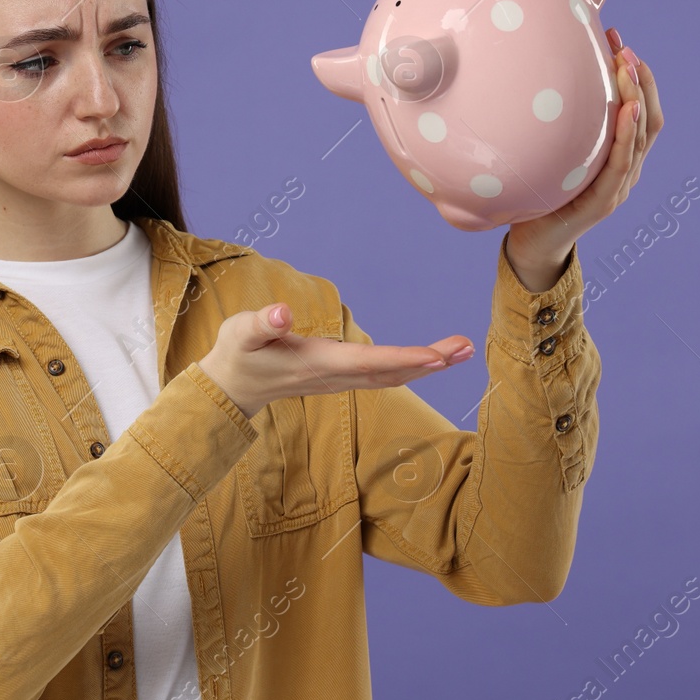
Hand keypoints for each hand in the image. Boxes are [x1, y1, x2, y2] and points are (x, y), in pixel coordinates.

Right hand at [196, 302, 474, 418]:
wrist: (232, 387)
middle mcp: (336, 376)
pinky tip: (433, 359)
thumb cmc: (237, 354)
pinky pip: (385, 376)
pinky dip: (412, 367)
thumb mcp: (240, 333)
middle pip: (392, 372)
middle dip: (430, 361)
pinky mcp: (342, 377)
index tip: (436, 357)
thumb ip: (261, 323)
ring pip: (393, 376)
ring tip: (463, 350)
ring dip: (429, 365)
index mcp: (317, 363)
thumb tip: (282, 312)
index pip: (368, 362)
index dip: (403, 359)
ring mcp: (341, 380)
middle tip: (467, 346)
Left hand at [505, 25, 663, 281]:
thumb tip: (539, 79)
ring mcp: (618, 187)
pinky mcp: (602, 202)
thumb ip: (559, 126)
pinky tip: (626, 109)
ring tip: (627, 65)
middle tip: (624, 47)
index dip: (637, 77)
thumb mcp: (553, 153)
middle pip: (647, 118)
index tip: (619, 42)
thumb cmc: (538, 196)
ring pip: (639, 136)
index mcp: (617, 158)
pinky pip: (620, 163)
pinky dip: (626, 134)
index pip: (639, 111)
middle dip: (639, 79)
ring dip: (636, 96)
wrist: (529, 245)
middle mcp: (625, 171)